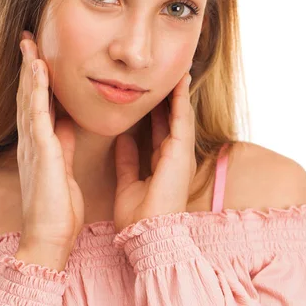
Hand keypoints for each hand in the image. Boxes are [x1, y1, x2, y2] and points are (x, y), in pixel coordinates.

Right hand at [15, 30, 84, 251]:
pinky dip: (36, 89)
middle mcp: (31, 141)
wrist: (50, 239)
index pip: (36, 104)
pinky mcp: (40, 152)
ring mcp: (33, 145)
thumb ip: (62, 144)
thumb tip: (66, 123)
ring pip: (28, 99)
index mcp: (39, 145)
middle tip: (28, 40)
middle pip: (27, 95)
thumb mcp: (63, 168)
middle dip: (28, 67)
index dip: (36, 80)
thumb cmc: (58, 209)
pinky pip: (37, 114)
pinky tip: (37, 69)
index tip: (38, 56)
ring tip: (29, 44)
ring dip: (29, 70)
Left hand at [113, 72, 196, 233]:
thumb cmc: (139, 216)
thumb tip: (123, 137)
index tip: (151, 94)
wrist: (147, 233)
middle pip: (173, 119)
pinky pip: (182, 119)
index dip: (157, 112)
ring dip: (179, 93)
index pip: (160, 131)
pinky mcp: (181, 152)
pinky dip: (181, 99)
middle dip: (170, 98)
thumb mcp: (128, 181)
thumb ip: (127, 160)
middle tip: (167, 75)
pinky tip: (180, 82)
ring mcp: (181, 154)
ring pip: (180, 115)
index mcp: (163, 164)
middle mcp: (175, 157)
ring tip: (178, 71)